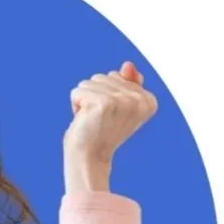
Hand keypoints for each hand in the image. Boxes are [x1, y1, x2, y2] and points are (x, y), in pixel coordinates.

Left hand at [63, 61, 157, 191]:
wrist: (89, 158)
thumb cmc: (101, 133)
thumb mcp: (117, 106)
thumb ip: (126, 83)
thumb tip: (128, 65)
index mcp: (149, 101)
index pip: (119, 76)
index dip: (107, 95)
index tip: (111, 117)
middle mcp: (139, 100)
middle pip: (104, 76)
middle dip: (95, 96)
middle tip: (100, 120)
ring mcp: (122, 101)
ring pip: (90, 82)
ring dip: (85, 101)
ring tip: (92, 120)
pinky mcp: (103, 103)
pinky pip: (78, 91)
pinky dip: (75, 105)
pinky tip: (84, 120)